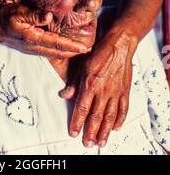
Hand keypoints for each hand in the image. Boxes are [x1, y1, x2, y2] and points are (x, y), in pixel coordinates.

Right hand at [0, 4, 89, 58]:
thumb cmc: (4, 18)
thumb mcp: (18, 12)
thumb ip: (33, 15)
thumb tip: (49, 16)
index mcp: (33, 37)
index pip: (56, 43)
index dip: (72, 46)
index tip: (85, 48)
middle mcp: (34, 46)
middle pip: (59, 52)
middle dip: (74, 51)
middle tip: (90, 49)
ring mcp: (32, 49)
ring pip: (55, 53)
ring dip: (68, 52)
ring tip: (82, 49)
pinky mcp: (31, 48)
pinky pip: (49, 51)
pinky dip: (60, 51)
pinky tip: (65, 48)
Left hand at [61, 29, 135, 146]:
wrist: (119, 45)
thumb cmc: (99, 53)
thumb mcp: (82, 66)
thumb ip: (74, 83)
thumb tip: (64, 95)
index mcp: (89, 84)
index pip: (81, 108)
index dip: (77, 122)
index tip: (74, 132)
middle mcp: (102, 90)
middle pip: (96, 117)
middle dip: (91, 132)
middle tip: (87, 143)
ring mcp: (115, 92)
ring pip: (110, 117)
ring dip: (105, 131)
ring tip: (101, 142)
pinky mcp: (124, 91)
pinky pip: (123, 109)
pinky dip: (120, 120)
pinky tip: (116, 127)